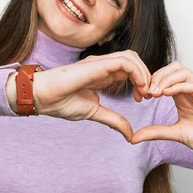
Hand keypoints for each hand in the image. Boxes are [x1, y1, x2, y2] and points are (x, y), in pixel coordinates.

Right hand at [32, 50, 151, 141]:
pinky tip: (138, 87)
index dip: (141, 83)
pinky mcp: (98, 64)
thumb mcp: (95, 113)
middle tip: (148, 95)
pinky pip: (124, 61)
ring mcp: (100, 63)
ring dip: (143, 73)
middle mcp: (104, 66)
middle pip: (134, 61)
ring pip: (131, 57)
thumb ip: (114, 120)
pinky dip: (136, 72)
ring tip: (144, 91)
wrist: (44, 98)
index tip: (142, 100)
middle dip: (146, 76)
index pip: (130, 70)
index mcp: (103, 75)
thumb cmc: (62, 102)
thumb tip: (130, 135)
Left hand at [131, 61, 192, 163]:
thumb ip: (155, 132)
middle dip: (156, 76)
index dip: (150, 82)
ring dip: (165, 79)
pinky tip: (165, 94)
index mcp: (183, 96)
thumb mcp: (175, 134)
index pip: (165, 77)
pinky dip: (177, 85)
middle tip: (146, 92)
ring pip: (182, 71)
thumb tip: (133, 137)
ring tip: (154, 93)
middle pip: (173, 68)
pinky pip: (192, 84)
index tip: (140, 96)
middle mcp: (192, 90)